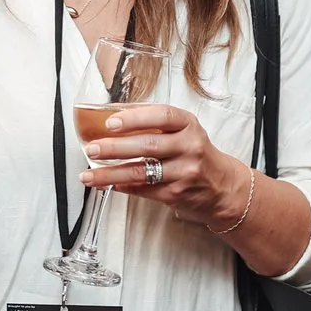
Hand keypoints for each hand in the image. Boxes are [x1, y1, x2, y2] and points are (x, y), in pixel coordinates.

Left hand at [82, 104, 246, 226]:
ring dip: (110, 174)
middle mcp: (189, 147)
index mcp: (188, 125)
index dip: (135, 118)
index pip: (162, 116)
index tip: (110, 122)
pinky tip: (108, 184)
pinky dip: (122, 186)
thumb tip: (110, 116)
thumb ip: (154, 123)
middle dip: (115, 147)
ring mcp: (184, 172)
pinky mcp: (176, 194)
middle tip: (92, 148)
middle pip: (148, 145)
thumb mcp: (183, 130)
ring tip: (88, 175)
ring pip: (142, 172)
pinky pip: (144, 190)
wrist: (221, 186)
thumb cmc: (194, 152)